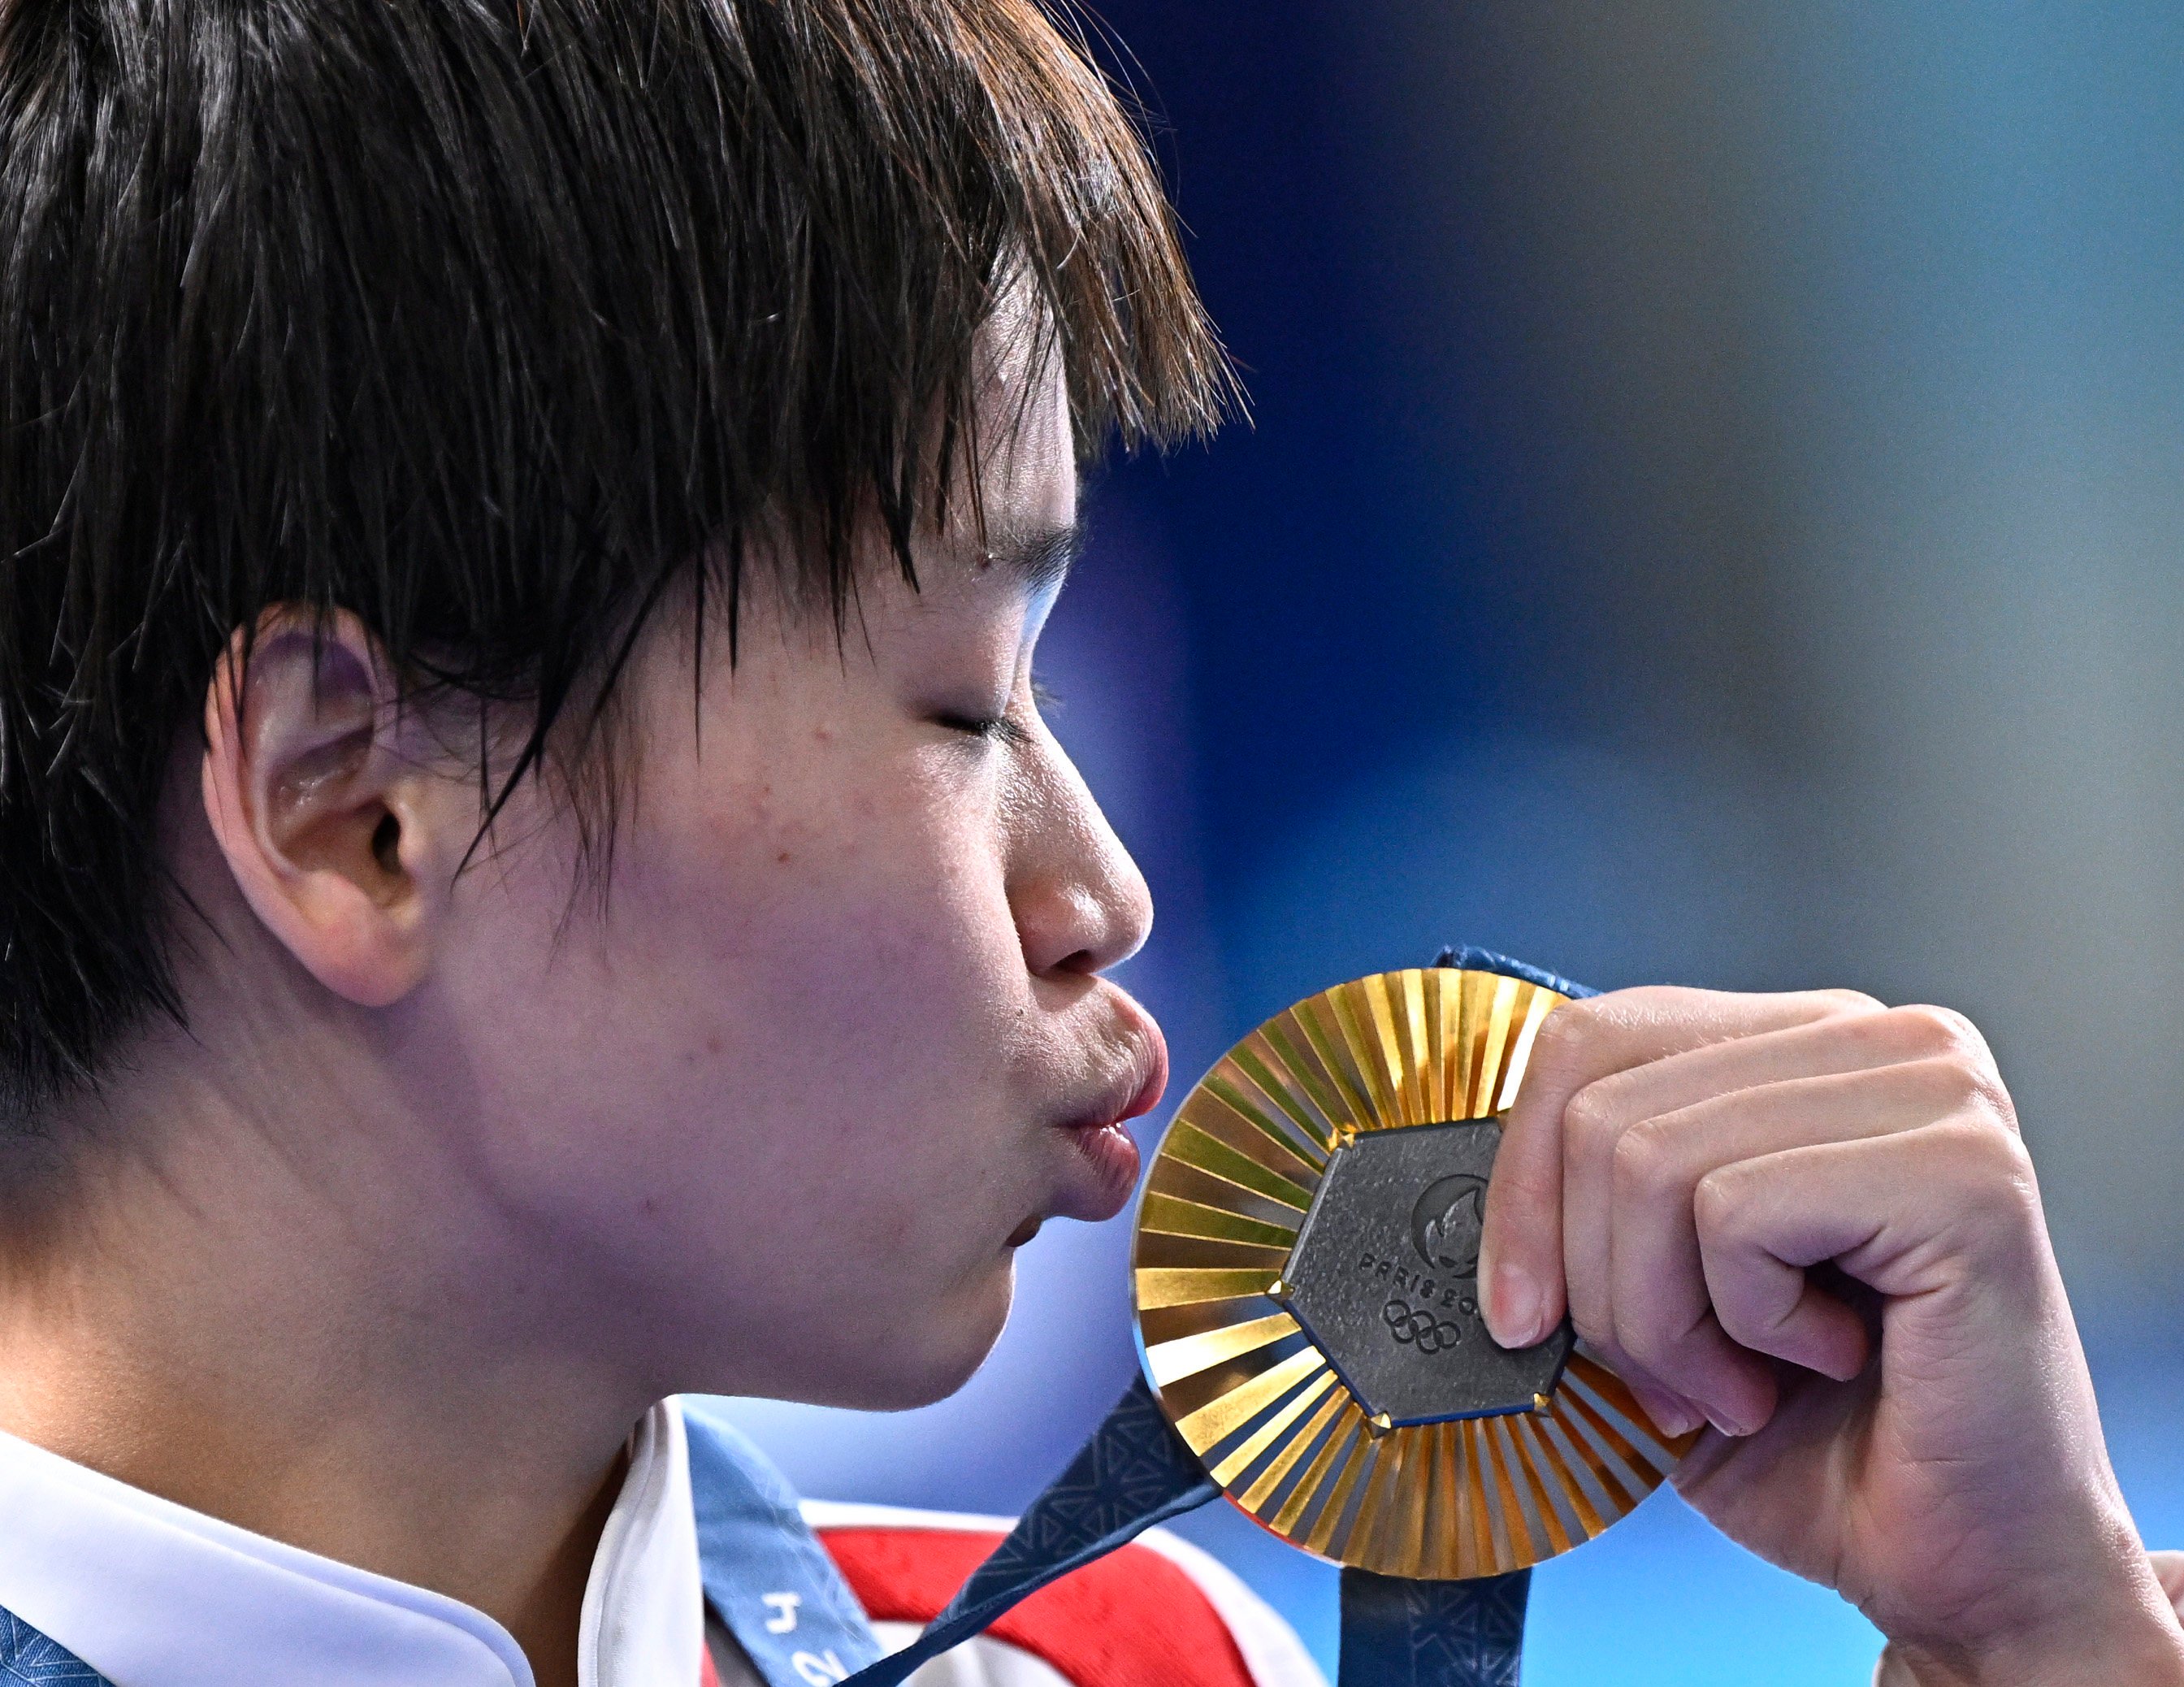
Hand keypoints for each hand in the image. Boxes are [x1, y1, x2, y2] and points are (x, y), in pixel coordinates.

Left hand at [1477, 986, 2183, 1684]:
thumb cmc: (1823, 1438)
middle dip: (1597, 1281)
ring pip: (1650, 1160)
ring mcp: (1934, 1093)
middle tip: (1676, 1374)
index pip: (1590, 1038)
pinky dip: (1744, 1325)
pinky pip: (1737, 1215)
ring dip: (1666, 1321)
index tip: (1518, 1307)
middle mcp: (1879, 1040)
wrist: (1967, 1566)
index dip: (1521, 1179)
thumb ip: (1588, 1202)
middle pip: (1603, 1105)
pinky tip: (1825, 1363)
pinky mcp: (1962, 1172)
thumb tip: (1460, 1192)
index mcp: (1805, 1044)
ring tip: (1745, 1380)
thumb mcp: (1661, 1292)